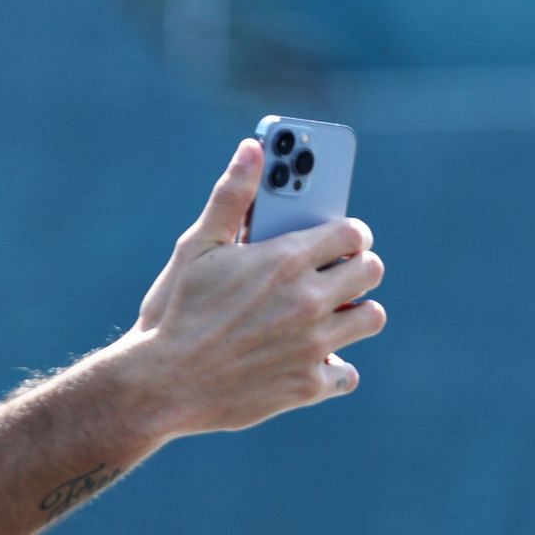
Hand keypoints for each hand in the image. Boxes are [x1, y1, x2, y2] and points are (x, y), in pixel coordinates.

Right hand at [119, 139, 386, 438]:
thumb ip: (231, 196)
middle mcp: (308, 300)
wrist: (162, 383)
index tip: (342, 237)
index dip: (351, 232)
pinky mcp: (308, 385)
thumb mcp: (198, 246)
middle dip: (358, 266)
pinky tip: (310, 357)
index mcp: (285, 260)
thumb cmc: (177, 309)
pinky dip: (333, 366)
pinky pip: (347, 372)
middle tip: (337, 271)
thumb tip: (251, 150)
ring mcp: (313, 345)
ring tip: (329, 311)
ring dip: (355, 312)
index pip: (353, 233)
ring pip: (370, 318)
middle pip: (371, 271)